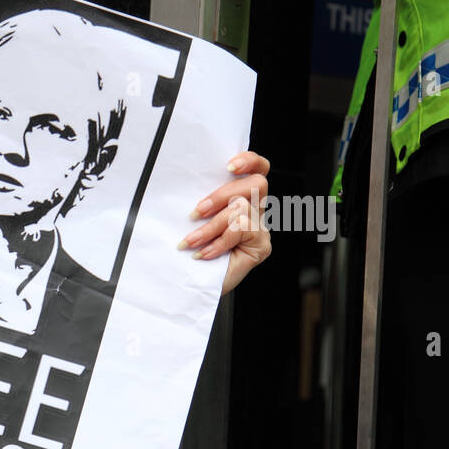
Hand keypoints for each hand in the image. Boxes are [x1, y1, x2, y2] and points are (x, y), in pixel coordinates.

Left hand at [178, 150, 271, 295]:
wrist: (190, 287)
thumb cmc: (188, 253)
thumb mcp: (193, 221)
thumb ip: (202, 202)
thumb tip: (187, 182)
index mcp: (240, 197)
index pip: (257, 169)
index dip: (249, 161)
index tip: (228, 166)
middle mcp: (254, 210)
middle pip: (257, 183)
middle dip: (222, 195)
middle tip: (196, 212)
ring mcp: (260, 228)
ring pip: (243, 208)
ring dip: (212, 226)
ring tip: (191, 241)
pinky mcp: (261, 246)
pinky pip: (242, 230)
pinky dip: (219, 241)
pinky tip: (204, 254)